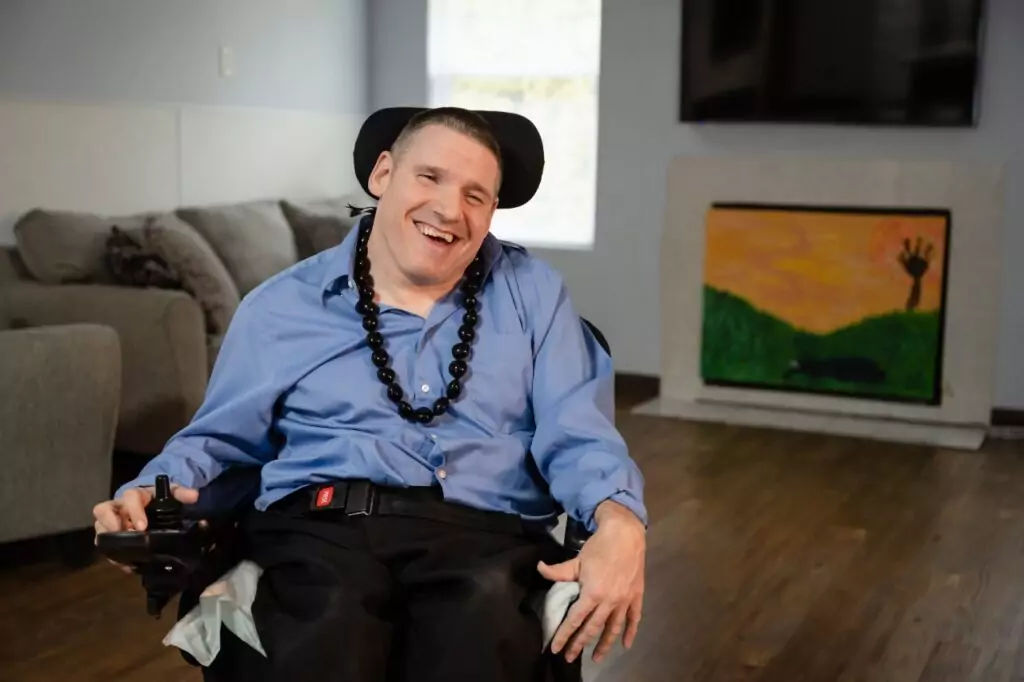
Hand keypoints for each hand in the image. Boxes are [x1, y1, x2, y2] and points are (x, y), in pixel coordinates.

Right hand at [92, 483, 198, 571]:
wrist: (150, 505)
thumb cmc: (158, 498)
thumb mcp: (171, 493)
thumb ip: (182, 494)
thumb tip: (194, 496)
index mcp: (135, 495)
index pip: (130, 497)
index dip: (134, 511)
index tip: (142, 527)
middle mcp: (118, 506)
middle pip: (103, 510)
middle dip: (110, 523)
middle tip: (123, 537)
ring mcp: (111, 520)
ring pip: (99, 527)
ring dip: (107, 539)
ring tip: (122, 553)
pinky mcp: (110, 534)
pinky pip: (104, 544)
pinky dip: (112, 554)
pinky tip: (125, 564)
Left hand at [538, 500, 645, 663]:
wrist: (626, 534)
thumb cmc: (599, 547)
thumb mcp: (577, 560)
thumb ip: (559, 571)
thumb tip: (539, 568)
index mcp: (592, 593)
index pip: (575, 619)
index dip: (565, 634)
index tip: (556, 647)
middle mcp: (609, 601)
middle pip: (593, 628)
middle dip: (580, 644)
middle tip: (570, 657)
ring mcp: (624, 600)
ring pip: (613, 628)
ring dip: (604, 645)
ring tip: (596, 658)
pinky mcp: (636, 596)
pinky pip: (634, 619)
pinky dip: (631, 633)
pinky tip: (626, 645)